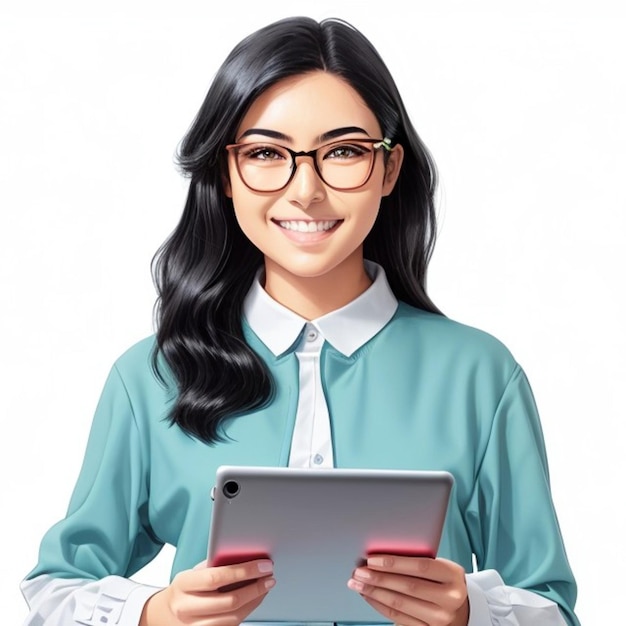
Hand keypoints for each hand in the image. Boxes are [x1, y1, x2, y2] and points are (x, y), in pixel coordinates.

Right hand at [139, 558, 274, 625]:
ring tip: (266, 587)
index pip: (217, 577)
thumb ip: (215, 565)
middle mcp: (186, 608)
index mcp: (183, 584)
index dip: (244, 571)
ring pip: (232, 618)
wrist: (165, 614)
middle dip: (255, 588)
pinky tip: (254, 600)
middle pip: (229, 601)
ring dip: (254, 601)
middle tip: (270, 576)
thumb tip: (246, 557)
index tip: (263, 565)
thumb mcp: (194, 572)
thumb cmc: (186, 588)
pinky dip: (246, 612)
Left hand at [347, 554, 468, 625]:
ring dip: (374, 592)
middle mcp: (450, 599)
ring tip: (358, 583)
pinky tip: (369, 596)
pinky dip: (380, 605)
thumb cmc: (443, 580)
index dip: (394, 563)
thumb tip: (381, 556)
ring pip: (399, 603)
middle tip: (359, 572)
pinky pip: (398, 617)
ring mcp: (440, 618)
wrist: (459, 607)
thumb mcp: (439, 566)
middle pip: (407, 586)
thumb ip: (417, 560)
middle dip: (378, 578)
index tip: (372, 559)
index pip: (420, 567)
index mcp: (453, 576)